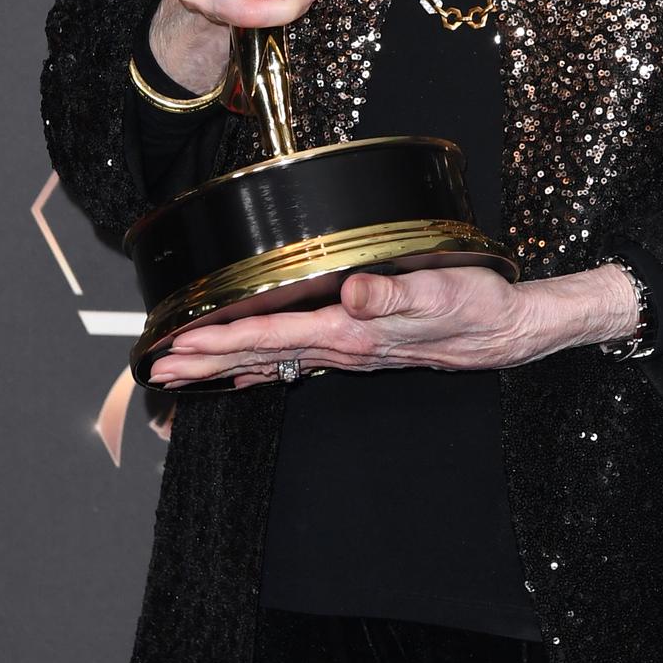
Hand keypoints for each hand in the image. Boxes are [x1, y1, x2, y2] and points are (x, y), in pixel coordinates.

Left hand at [146, 261, 641, 388]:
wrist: (506, 330)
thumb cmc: (475, 304)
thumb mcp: (437, 289)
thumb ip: (389, 292)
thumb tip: (349, 292)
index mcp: (351, 332)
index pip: (271, 335)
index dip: (220, 339)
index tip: (177, 345)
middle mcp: (342, 348)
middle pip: (259, 355)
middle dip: (205, 360)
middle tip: (156, 368)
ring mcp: (348, 353)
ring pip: (271, 360)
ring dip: (224, 366)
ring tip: (181, 372)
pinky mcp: (358, 349)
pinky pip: (297, 362)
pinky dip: (262, 366)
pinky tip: (244, 373)